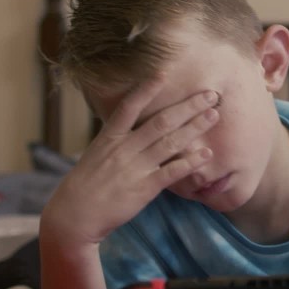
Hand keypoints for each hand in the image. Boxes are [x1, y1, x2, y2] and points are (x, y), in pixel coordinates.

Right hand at [40, 80, 219, 247]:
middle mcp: (124, 149)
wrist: (74, 215)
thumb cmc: (86, 183)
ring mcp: (135, 168)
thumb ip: (117, 139)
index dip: (146, 89)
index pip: (129, 107)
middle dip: (187, 107)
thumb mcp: (97, 153)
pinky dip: (189, 162)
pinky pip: (171, 172)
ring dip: (194, 128)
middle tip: (209, 94)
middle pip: (160, 122)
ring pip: (170, 142)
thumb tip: (133, 124)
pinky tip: (205, 154)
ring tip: (213, 115)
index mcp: (110, 137)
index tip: (163, 73)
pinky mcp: (144, 188)